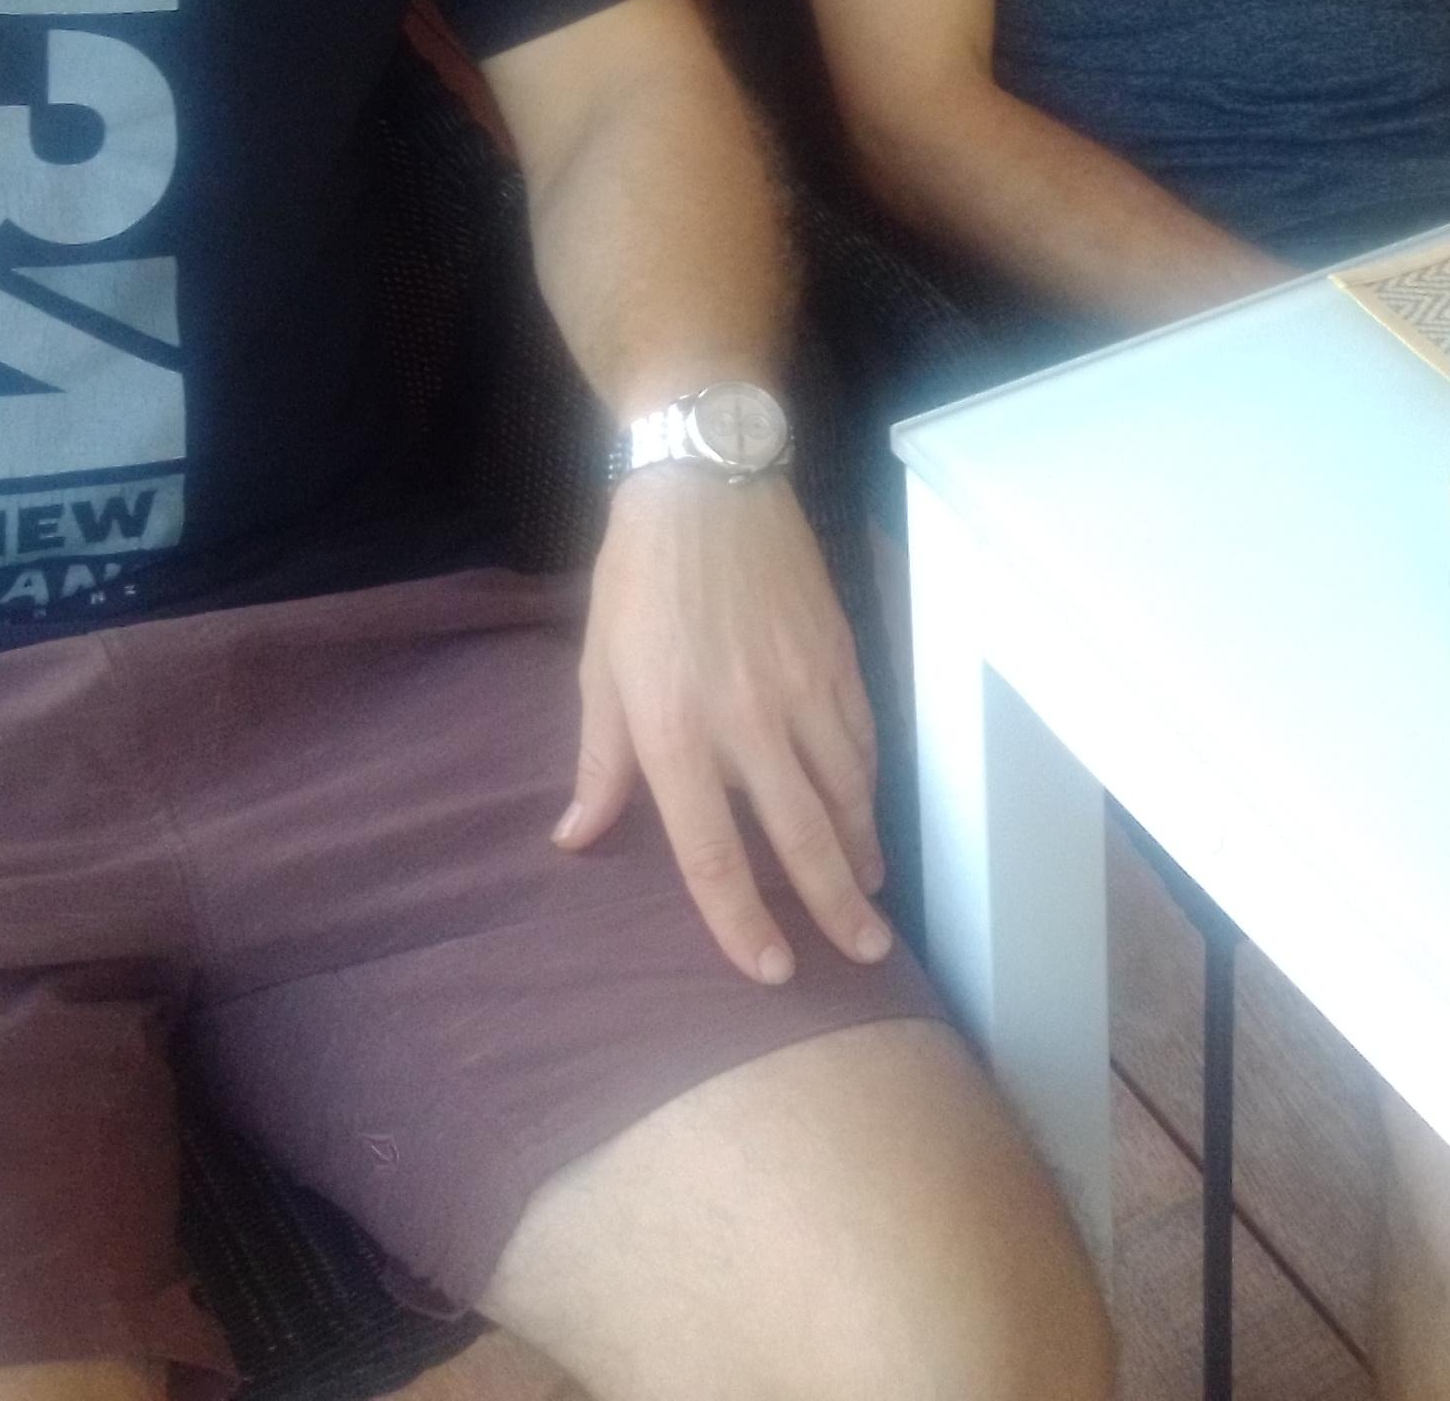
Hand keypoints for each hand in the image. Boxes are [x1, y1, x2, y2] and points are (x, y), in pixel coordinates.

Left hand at [555, 471, 894, 983]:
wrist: (707, 480)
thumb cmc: (639, 578)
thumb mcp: (598, 668)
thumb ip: (600, 763)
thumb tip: (578, 837)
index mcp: (674, 732)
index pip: (714, 854)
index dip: (744, 922)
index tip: (774, 969)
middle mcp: (746, 721)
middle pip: (803, 838)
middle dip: (838, 908)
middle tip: (867, 956)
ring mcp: (802, 687)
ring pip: (847, 792)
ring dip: (862, 852)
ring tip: (871, 894)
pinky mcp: (839, 655)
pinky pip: (863, 739)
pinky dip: (869, 785)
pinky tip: (867, 810)